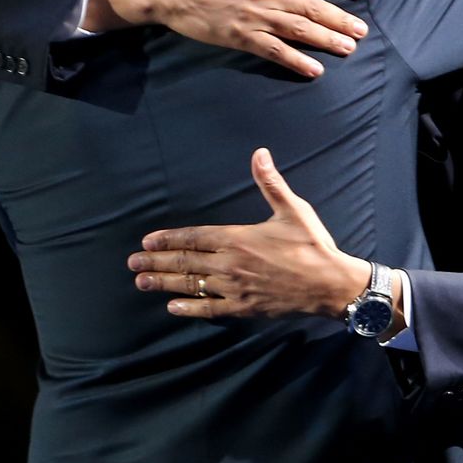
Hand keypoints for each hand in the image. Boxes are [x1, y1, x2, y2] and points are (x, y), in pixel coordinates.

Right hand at [85, 0, 369, 77]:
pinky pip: (275, 51)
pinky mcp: (243, 37)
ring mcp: (256, 17)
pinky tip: (315, 70)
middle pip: (312, 7)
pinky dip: (297, 61)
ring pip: (299, 30)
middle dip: (341, 18)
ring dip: (327, 39)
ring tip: (349, 48)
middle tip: (363, 30)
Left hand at [128, 148, 384, 320]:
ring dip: (164, 283)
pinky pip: (210, 309)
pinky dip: (189, 308)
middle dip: (156, 262)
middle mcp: (231, 264)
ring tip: (141, 282)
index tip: (147, 242)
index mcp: (238, 238)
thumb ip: (271, 183)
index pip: (194, 237)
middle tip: (132, 263)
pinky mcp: (244, 307)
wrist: (330, 284)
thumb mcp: (293, 209)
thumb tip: (259, 153)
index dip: (169, 239)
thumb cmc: (312, 245)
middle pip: (186, 262)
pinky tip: (173, 307)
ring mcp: (235, 288)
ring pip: (192, 285)